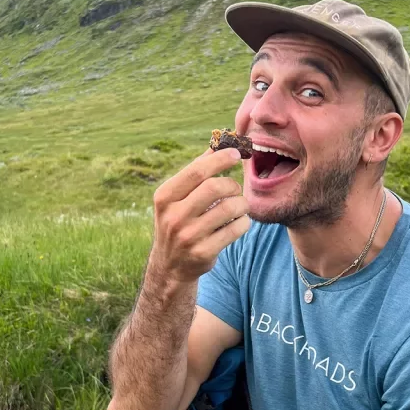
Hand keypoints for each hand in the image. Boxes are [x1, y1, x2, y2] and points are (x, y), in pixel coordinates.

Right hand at [149, 147, 249, 283]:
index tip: (236, 154)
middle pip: (214, 187)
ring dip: (242, 204)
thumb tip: (219, 142)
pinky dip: (243, 222)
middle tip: (235, 189)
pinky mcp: (203, 253)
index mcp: (165, 197)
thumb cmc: (179, 222)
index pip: (197, 171)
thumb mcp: (177, 197)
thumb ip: (197, 171)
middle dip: (232, 184)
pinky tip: (239, 222)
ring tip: (239, 206)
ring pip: (229, 208)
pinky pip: (236, 229)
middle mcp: (173, 216)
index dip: (220, 159)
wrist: (171, 266)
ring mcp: (188, 236)